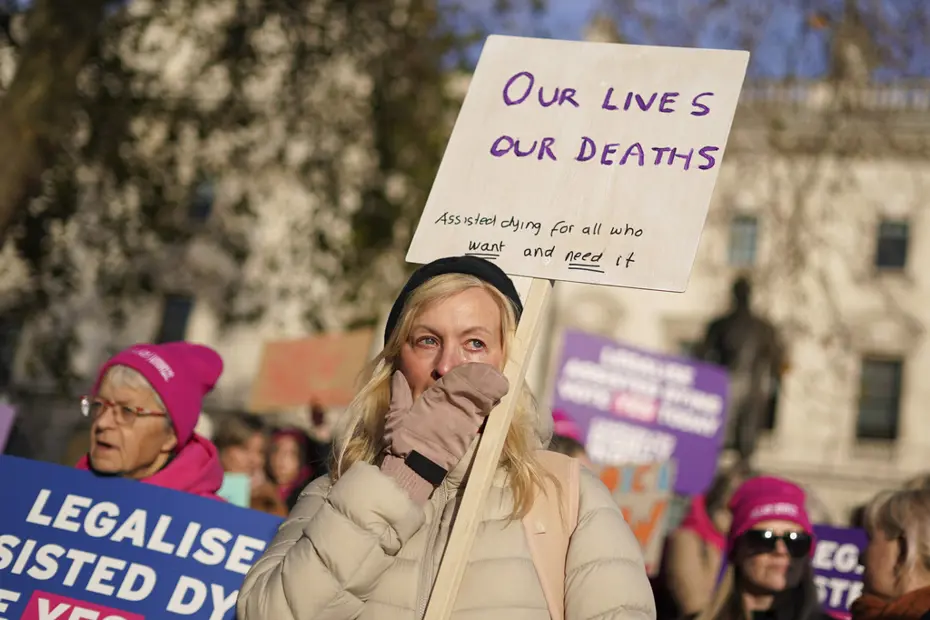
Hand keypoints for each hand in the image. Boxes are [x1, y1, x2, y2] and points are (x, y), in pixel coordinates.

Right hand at [383, 363, 508, 475]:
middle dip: (481, 378)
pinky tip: (496, 399)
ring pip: (480, 400)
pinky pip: (482, 416)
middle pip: (471, 387)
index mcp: (432, 399)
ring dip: (489, 390)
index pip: (453, 380)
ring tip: (498, 380)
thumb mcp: (395, 415)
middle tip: (490, 370)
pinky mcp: (469, 436)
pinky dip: (489, 406)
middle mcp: (450, 406)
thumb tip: (398, 374)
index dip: (465, 371)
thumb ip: (399, 392)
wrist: (414, 468)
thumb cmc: (402, 442)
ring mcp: (462, 421)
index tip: (472, 365)